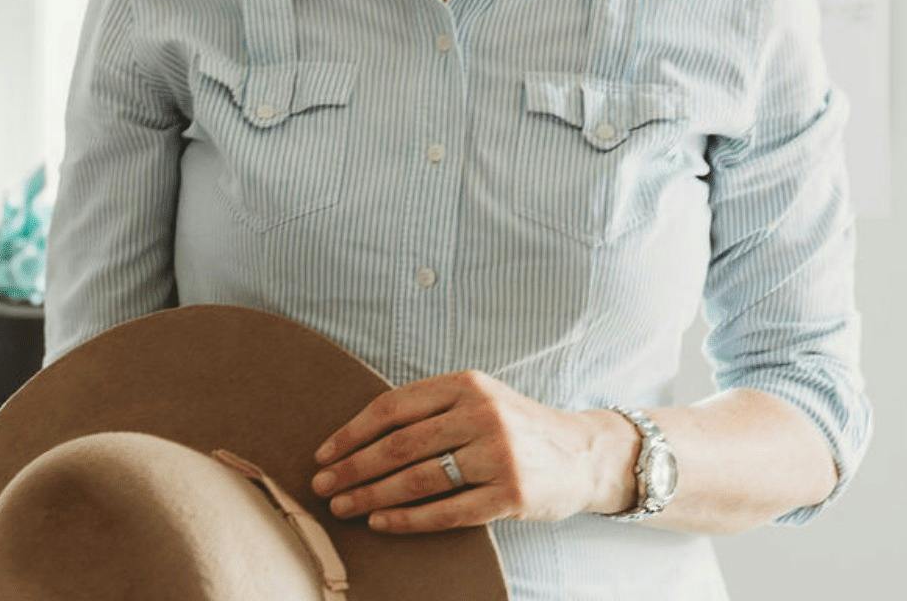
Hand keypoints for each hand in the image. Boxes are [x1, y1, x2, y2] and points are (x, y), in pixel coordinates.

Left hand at [308, 369, 627, 533]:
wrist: (583, 453)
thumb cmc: (516, 426)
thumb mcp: (480, 398)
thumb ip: (432, 407)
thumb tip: (360, 435)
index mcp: (467, 384)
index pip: (394, 407)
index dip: (352, 432)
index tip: (323, 454)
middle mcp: (482, 414)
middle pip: (399, 446)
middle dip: (353, 468)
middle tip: (323, 487)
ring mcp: (499, 456)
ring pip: (418, 480)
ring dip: (372, 497)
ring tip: (343, 508)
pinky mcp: (510, 496)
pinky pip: (446, 512)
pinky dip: (407, 520)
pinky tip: (381, 523)